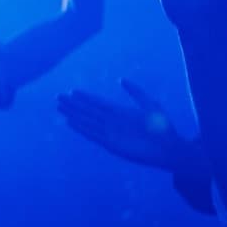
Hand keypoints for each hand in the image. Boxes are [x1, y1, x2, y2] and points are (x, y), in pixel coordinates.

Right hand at [57, 80, 194, 171]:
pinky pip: (93, 134)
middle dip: (74, 104)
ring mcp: (111, 133)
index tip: (72, 90)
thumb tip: (120, 80)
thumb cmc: (162, 127)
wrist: (168, 147)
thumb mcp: (150, 104)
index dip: (85, 97)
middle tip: (58, 97)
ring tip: (60, 108)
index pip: (98, 103)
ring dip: (74, 115)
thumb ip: (136, 92)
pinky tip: (71, 123)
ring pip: (87, 121)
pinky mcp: (111, 144)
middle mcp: (113, 122)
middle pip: (89, 111)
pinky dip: (81, 128)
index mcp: (121, 112)